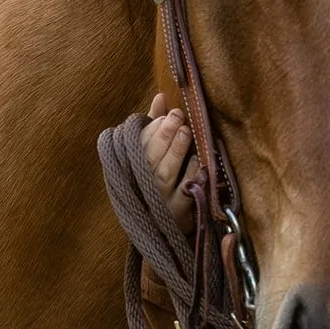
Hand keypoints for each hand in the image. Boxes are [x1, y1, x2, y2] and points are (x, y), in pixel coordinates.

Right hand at [141, 93, 196, 234]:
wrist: (158, 231)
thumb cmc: (154, 184)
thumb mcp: (147, 156)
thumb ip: (152, 127)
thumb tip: (161, 96)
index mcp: (131, 168)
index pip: (136, 147)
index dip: (151, 130)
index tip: (167, 114)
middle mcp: (142, 184)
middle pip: (150, 158)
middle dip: (163, 136)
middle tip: (177, 115)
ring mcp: (159, 200)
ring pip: (166, 173)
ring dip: (176, 152)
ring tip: (187, 132)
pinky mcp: (177, 214)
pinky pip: (185, 193)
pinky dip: (191, 175)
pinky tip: (198, 161)